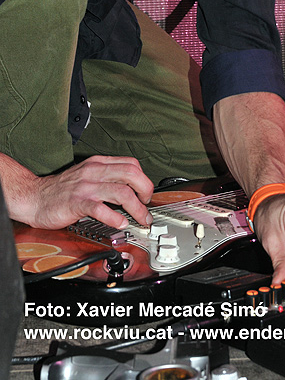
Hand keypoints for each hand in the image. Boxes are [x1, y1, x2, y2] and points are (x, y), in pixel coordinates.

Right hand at [31, 155, 153, 229]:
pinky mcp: (76, 203)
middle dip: (146, 190)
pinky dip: (114, 217)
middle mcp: (94, 172)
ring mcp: (86, 187)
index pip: (131, 164)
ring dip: (136, 208)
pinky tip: (120, 224)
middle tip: (147, 206)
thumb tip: (131, 189)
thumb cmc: (61, 190)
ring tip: (140, 219)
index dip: (144, 179)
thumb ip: (107, 178)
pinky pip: (100, 208)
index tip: (146, 194)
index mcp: (98, 164)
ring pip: (121, 192)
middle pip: (131, 174)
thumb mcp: (88, 175)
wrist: (34, 197)